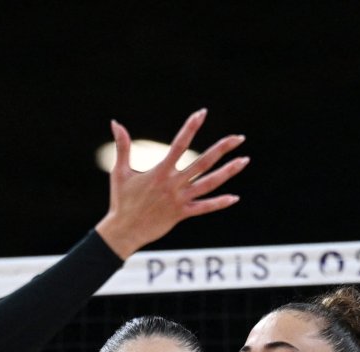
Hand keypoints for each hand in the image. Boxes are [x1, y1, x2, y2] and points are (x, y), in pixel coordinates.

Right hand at [94, 109, 247, 257]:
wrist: (124, 231)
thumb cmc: (121, 201)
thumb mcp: (120, 171)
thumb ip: (122, 146)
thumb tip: (115, 123)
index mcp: (160, 171)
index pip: (179, 144)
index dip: (191, 127)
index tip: (202, 113)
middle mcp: (173, 184)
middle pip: (203, 162)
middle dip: (222, 148)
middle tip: (239, 137)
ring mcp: (180, 199)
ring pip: (209, 184)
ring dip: (228, 172)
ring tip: (244, 160)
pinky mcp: (182, 213)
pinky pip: (204, 208)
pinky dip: (219, 203)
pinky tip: (235, 198)